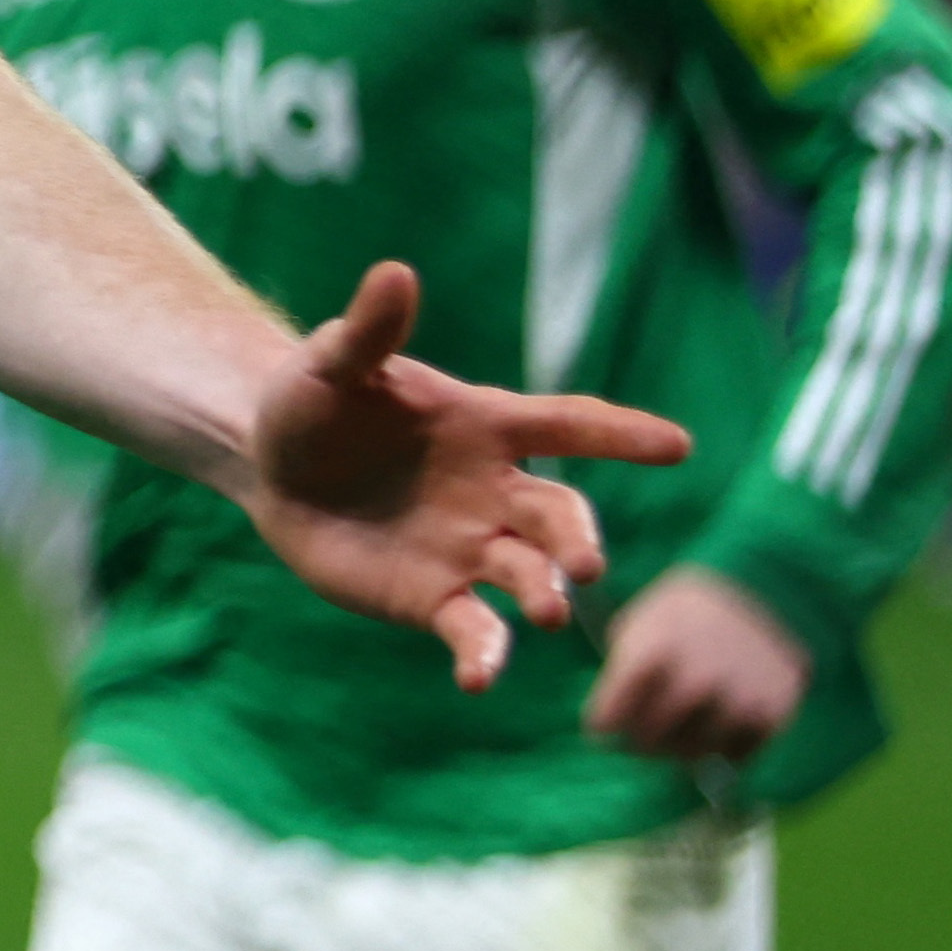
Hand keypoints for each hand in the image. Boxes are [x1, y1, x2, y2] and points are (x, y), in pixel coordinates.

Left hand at [239, 263, 686, 689]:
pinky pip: (473, 630)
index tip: (678, 445)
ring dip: (543, 596)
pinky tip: (478, 678)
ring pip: (527, 577)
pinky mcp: (433, 599)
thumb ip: (370, 330)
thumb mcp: (333, 364)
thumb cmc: (315, 403)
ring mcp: (470, 549)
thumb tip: (395, 273)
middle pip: (558, 515)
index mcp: (486, 424)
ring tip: (549, 615)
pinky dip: (483, 654)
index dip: (620, 434)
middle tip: (585, 563)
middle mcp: (495, 491)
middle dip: (578, 539)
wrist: (273, 465)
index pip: (568, 424)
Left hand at [584, 566, 811, 761]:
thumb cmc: (685, 615)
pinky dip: (721, 746)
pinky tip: (717, 720)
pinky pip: (732, 755)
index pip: (608, 719)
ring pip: (689, 754)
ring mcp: (736, 701)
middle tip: (641, 729)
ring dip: (679, 746)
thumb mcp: (640, 627)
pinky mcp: (771, 717)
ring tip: (680, 721)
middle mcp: (696, 681)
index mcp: (653, 653)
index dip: (601, 724)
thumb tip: (608, 728)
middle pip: (647, 742)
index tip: (603, 722)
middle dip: (637, 740)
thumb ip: (622, 676)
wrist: (764, 594)